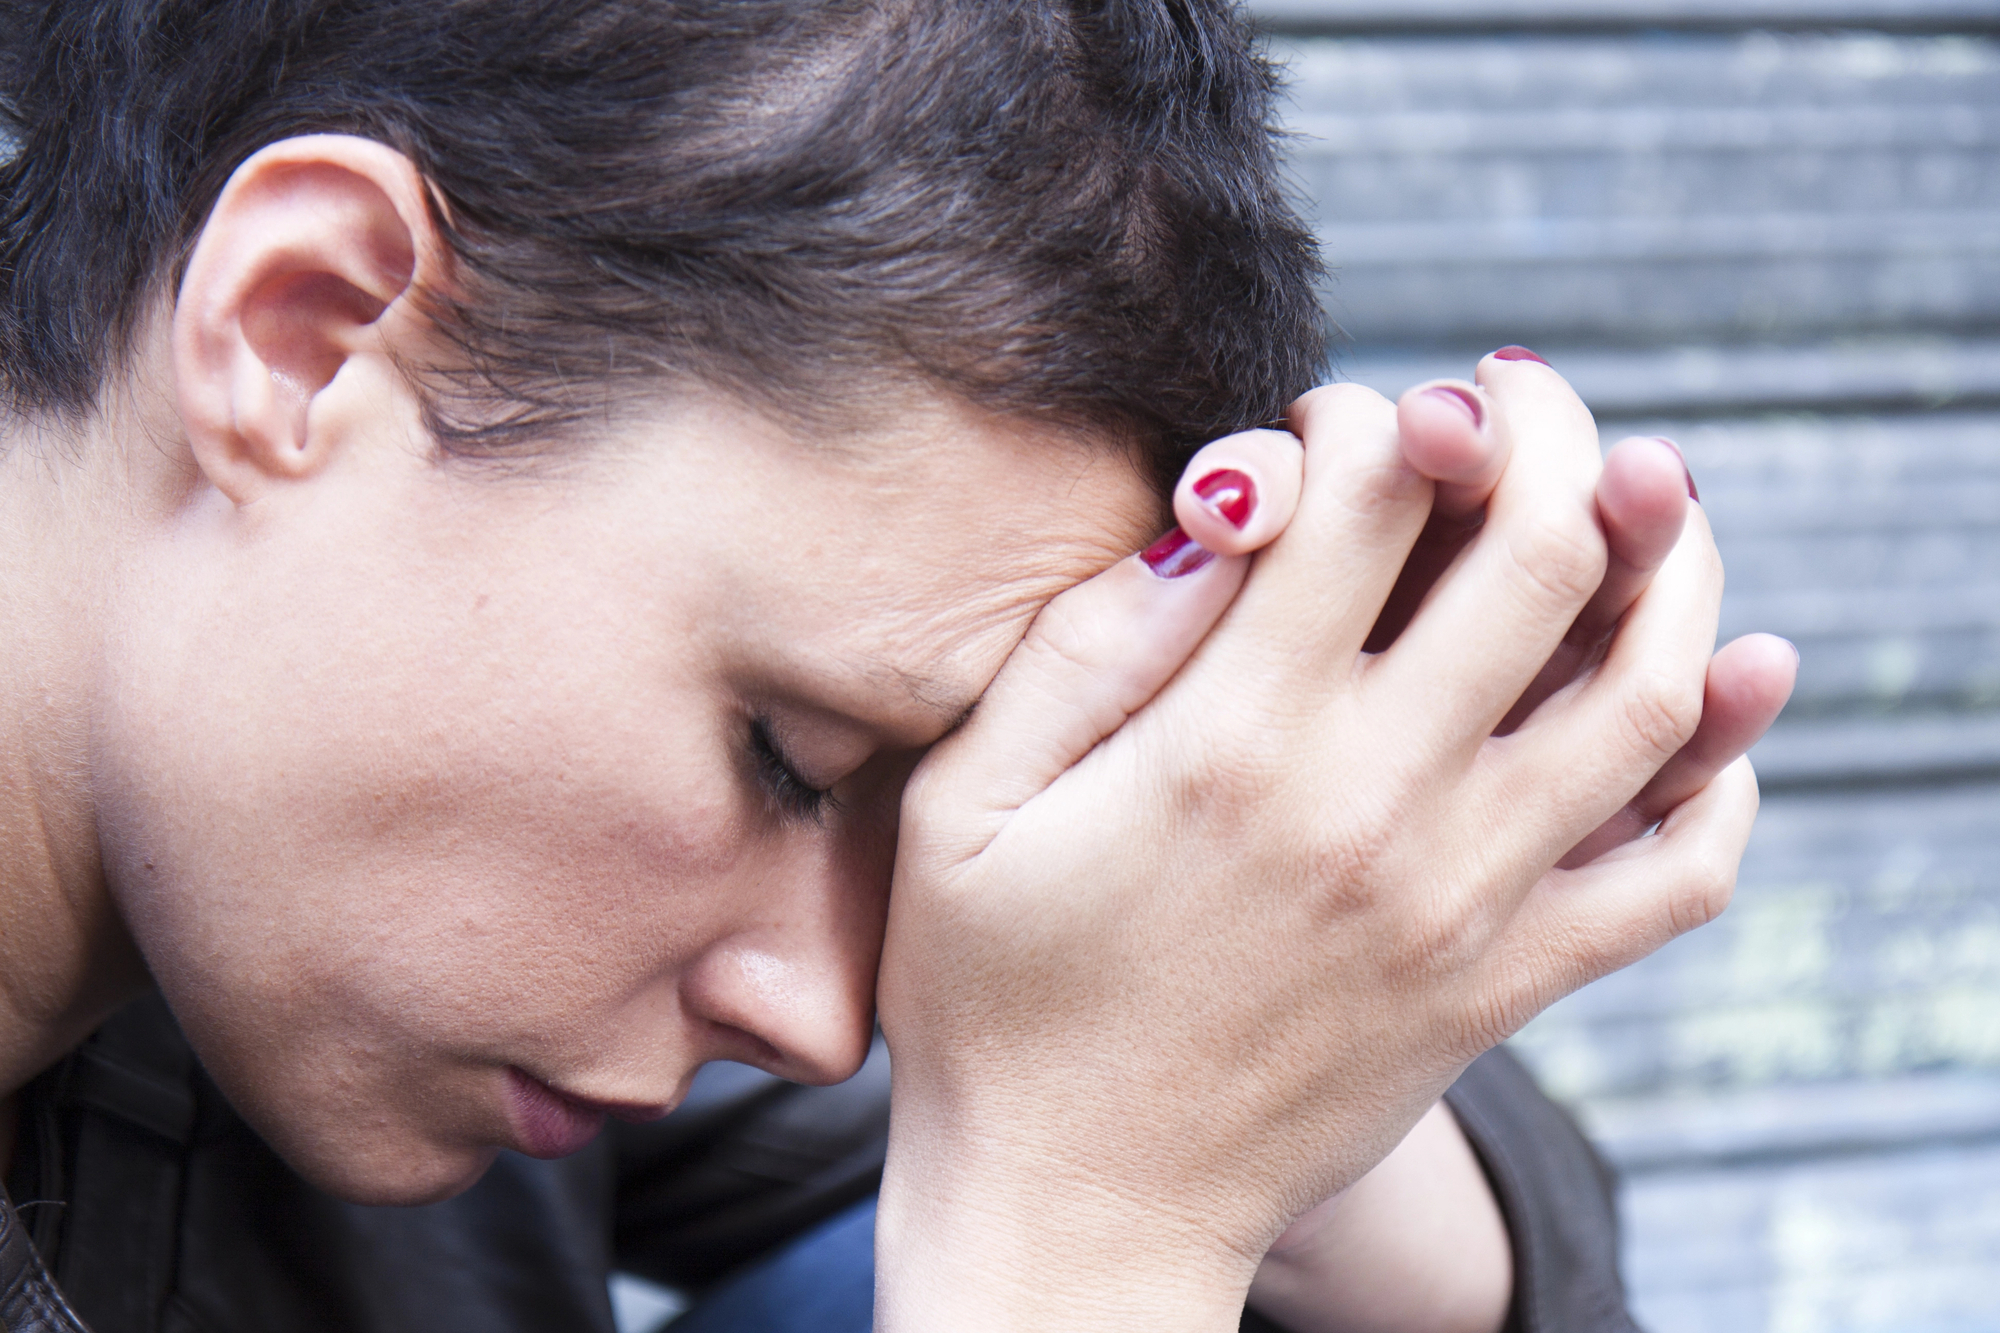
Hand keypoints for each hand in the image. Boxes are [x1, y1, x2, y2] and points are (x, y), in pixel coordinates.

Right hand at [874, 355, 1770, 1331]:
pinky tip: (1699, 705)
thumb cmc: (994, 998)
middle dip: (1547, 434)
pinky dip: (1718, 771)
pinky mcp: (1501, 986)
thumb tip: (1215, 510)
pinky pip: (1673, 870)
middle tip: (1513, 399)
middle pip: (1544, 557)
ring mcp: (1460, 904)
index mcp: (1229, 745)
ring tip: (1635, 501)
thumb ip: (1077, 649)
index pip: (1369, 500)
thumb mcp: (964, 807)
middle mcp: (1372, 809)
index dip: (1369, 416)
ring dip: (1670, 566)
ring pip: (1650, 693)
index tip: (1340, 424)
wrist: (1075, 1208)